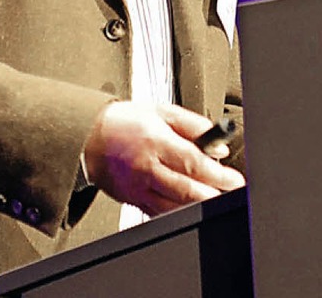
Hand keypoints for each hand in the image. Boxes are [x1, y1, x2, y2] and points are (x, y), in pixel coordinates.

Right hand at [83, 101, 244, 215]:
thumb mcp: (159, 110)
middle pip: (187, 188)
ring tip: (215, 198)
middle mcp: (146, 166)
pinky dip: (179, 212)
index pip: (193, 162)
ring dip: (200, 205)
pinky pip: (160, 212)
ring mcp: (138, 187)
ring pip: (175, 205)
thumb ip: (192, 124)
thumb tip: (217, 143)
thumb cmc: (123, 121)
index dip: (218, 174)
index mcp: (154, 140)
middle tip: (232, 192)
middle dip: (215, 193)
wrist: (87, 137)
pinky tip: (191, 206)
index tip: (234, 178)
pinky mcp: (133, 199)